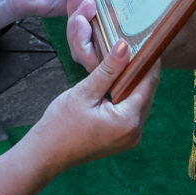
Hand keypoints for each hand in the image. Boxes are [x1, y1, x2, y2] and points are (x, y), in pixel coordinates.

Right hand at [27, 0, 157, 171]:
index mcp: (128, 121)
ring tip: (127, 58)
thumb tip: (125, 46)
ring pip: (140, 102)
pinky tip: (119, 81)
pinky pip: (132, 112)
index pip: (148, 83)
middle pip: (147, 93)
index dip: (149, 60)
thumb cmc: (60, 125)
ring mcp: (130, 138)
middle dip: (143, 70)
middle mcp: (135, 132)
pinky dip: (128, 96)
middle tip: (137, 44)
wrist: (46, 155)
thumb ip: (107, 70)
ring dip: (135, 82)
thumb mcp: (84, 92)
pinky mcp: (123, 140)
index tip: (147, 40)